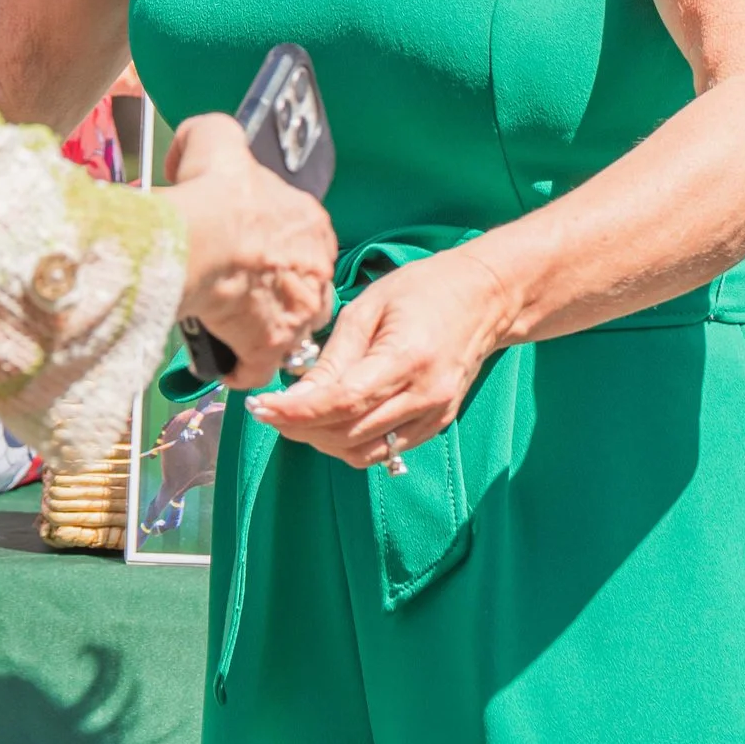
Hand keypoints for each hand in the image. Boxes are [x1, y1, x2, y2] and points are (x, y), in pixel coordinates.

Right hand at [165, 114, 334, 389]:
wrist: (197, 238)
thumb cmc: (212, 192)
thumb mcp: (215, 138)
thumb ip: (214, 136)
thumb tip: (193, 151)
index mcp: (309, 222)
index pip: (304, 240)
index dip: (274, 247)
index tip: (250, 251)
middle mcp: (315, 269)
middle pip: (303, 287)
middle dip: (277, 292)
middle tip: (239, 290)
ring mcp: (296, 312)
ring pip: (289, 330)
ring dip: (265, 331)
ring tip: (232, 326)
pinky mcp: (269, 346)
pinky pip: (259, 367)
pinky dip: (241, 366)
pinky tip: (222, 357)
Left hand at [251, 242, 516, 465]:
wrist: (484, 299)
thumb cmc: (422, 290)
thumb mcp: (368, 308)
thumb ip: (334, 355)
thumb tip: (296, 391)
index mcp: (406, 359)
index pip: (342, 402)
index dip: (296, 411)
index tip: (260, 407)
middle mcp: (424, 396)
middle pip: (349, 433)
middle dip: (300, 428)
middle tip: (268, 409)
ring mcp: (434, 415)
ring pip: (364, 452)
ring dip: (322, 440)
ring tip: (294, 416)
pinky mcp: (436, 424)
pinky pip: (384, 451)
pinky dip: (349, 443)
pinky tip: (328, 421)